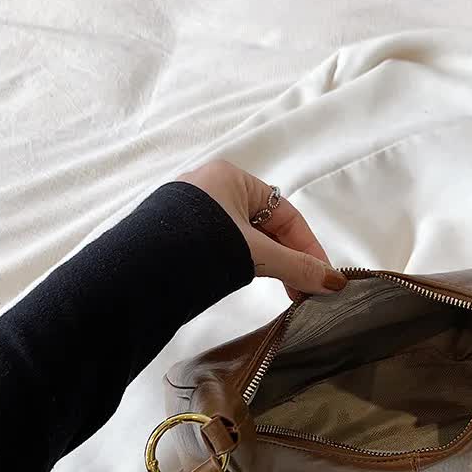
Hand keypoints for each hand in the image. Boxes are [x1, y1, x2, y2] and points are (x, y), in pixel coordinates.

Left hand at [177, 160, 346, 299]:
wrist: (138, 271)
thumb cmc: (199, 246)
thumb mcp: (257, 255)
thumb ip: (297, 267)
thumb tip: (334, 282)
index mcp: (232, 178)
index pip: (287, 214)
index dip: (309, 247)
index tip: (324, 277)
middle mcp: (213, 188)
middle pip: (269, 226)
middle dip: (291, 259)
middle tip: (306, 291)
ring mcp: (196, 212)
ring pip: (248, 238)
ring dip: (271, 264)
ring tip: (287, 292)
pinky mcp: (182, 234)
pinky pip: (227, 245)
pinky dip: (247, 264)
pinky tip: (256, 281)